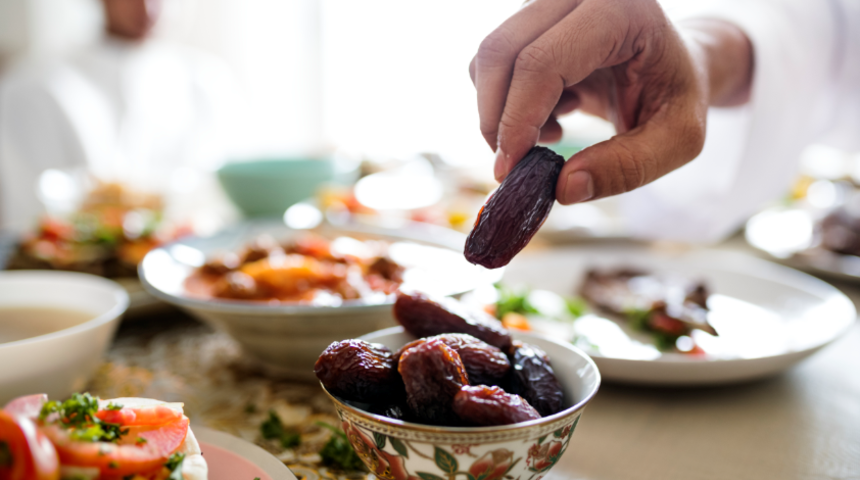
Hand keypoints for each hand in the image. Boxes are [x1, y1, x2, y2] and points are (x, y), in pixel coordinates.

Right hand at [469, 0, 751, 203]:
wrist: (674, 65)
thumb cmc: (677, 97)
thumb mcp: (678, 140)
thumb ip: (627, 167)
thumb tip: (562, 188)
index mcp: (620, 10)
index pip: (543, 62)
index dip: (518, 119)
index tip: (510, 170)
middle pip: (501, 51)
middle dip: (496, 118)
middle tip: (515, 164)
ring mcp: (549, 0)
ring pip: (489, 57)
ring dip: (502, 111)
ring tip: (552, 133)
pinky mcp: (531, 16)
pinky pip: (492, 62)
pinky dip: (506, 101)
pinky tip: (551, 114)